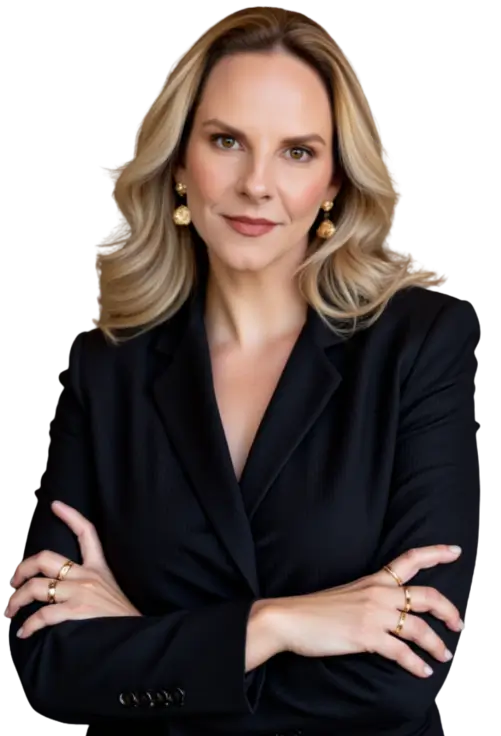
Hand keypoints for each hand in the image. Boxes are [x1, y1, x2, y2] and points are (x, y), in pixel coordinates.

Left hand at [7, 500, 141, 637]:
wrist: (137, 638)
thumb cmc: (121, 619)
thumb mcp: (109, 591)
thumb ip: (88, 585)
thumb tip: (60, 591)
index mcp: (98, 568)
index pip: (87, 533)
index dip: (70, 516)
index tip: (55, 505)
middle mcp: (87, 576)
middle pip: (46, 558)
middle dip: (20, 569)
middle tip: (11, 583)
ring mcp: (81, 592)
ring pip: (36, 587)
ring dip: (15, 600)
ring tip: (9, 611)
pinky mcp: (77, 611)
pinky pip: (42, 615)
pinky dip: (28, 625)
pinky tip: (24, 632)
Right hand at [271, 545, 464, 678]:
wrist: (290, 618)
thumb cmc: (316, 608)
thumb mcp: (349, 593)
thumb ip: (371, 597)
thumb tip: (390, 612)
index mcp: (374, 579)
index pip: (410, 559)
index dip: (436, 553)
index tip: (455, 551)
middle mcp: (379, 593)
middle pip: (427, 595)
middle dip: (449, 610)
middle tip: (458, 623)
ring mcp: (374, 614)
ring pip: (419, 628)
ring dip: (437, 645)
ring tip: (445, 655)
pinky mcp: (367, 636)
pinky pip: (402, 652)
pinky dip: (417, 664)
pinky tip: (424, 671)